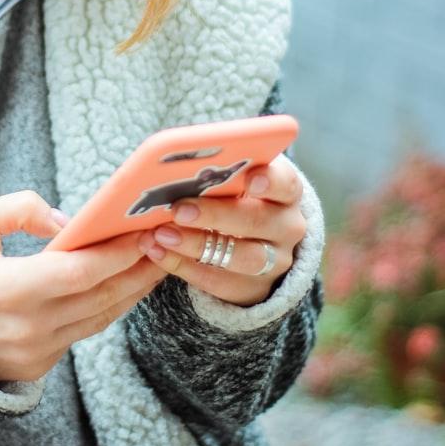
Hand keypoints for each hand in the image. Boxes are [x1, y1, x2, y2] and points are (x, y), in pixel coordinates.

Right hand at [0, 190, 166, 383]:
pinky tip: (124, 285)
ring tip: (157, 261)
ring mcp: (35, 351)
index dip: (118, 252)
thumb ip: (17, 211)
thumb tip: (66, 220)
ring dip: (132, 290)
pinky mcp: (39, 366)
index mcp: (7, 291)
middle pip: (101, 296)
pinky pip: (84, 331)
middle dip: (138, 268)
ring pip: (100, 317)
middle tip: (166, 240)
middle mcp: (27, 327)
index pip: (79, 271)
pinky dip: (108, 306)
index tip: (145, 231)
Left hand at [137, 155, 306, 306]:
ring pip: (242, 257)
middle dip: (216, 215)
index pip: (286, 184)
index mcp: (286, 192)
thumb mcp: (237, 178)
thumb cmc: (236, 195)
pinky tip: (157, 252)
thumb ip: (219, 169)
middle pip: (258, 221)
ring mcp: (274, 261)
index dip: (270, 181)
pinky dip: (183, 266)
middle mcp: (287, 227)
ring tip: (161, 234)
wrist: (253, 240)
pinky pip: (218, 281)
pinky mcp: (253, 288)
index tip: (249, 179)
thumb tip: (181, 157)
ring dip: (196, 245)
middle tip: (179, 210)